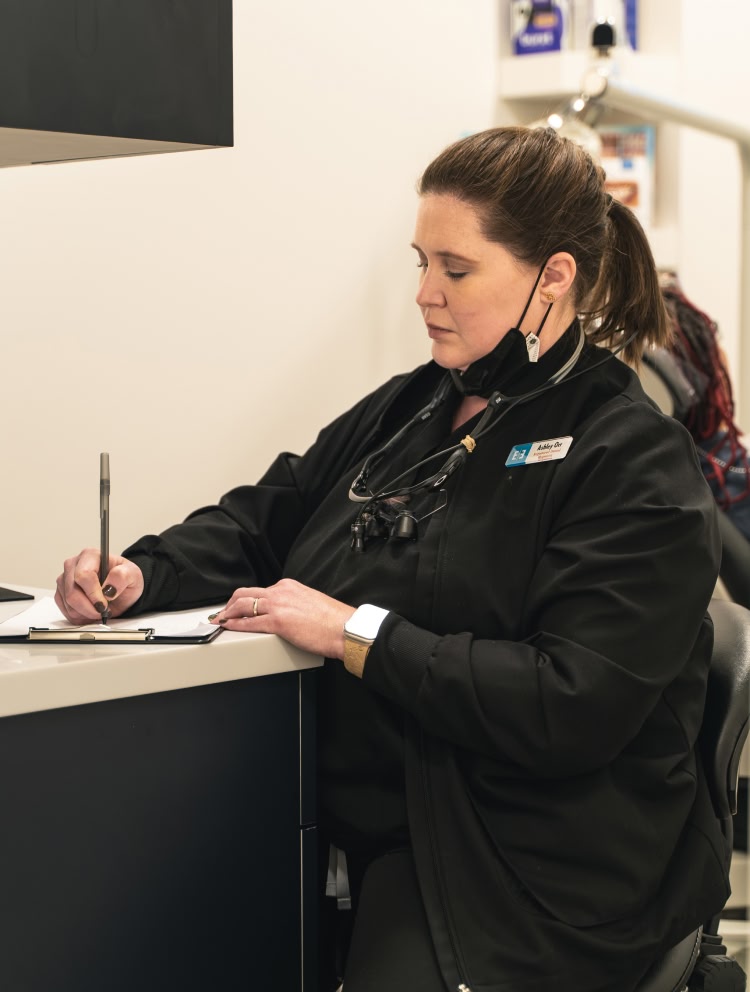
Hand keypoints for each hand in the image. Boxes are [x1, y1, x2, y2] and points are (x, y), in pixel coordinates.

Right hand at [55, 548, 144, 623]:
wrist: (121, 589)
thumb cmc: (124, 579)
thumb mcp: (133, 575)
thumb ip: (123, 577)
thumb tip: (108, 587)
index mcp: (90, 555)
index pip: (83, 575)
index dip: (93, 594)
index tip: (104, 604)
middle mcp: (74, 564)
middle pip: (72, 592)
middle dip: (89, 607)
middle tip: (103, 611)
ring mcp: (65, 578)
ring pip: (67, 603)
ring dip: (85, 613)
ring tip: (99, 610)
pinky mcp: (61, 592)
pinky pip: (64, 609)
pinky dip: (78, 616)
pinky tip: (90, 612)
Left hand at [209, 578, 355, 660]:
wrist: (344, 628)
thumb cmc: (334, 620)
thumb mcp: (310, 601)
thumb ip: (294, 604)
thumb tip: (286, 614)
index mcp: (289, 586)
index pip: (260, 590)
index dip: (246, 600)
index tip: (240, 606)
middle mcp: (281, 592)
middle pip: (245, 593)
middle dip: (230, 604)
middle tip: (223, 613)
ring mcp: (278, 606)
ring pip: (243, 605)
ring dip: (228, 613)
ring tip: (220, 621)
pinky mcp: (277, 622)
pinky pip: (249, 623)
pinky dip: (234, 625)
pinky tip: (228, 628)